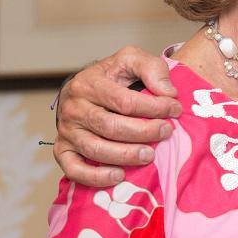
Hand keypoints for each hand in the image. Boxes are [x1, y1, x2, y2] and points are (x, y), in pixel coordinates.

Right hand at [53, 46, 179, 187]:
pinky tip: (119, 176)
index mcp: (88, 84)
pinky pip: (74, 170)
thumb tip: (168, 93)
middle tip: (166, 132)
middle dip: (143, 132)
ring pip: (95, 149)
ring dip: (126, 156)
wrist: (86, 87)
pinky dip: (96, 177)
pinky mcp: (62, 150)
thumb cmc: (112, 76)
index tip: (175, 109)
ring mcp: (66, 131)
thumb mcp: (132, 60)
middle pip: (110, 127)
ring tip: (149, 155)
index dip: (153, 107)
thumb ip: (152, 69)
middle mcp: (73, 108)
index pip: (124, 101)